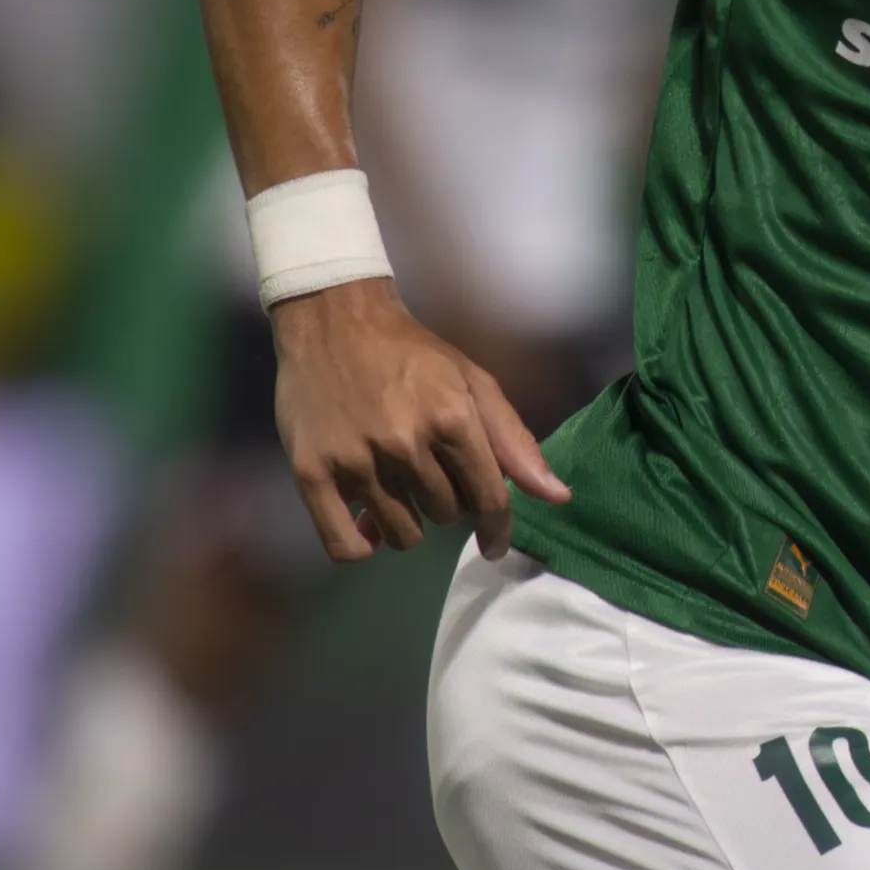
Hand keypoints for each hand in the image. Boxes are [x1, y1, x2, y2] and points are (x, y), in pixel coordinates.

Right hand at [268, 280, 569, 561]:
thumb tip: (558, 497)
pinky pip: (344, 543)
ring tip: (399, 491)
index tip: (494, 544)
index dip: (498, 528)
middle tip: (431, 476)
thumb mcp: (473, 382)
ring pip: (401, 533)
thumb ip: (514, 441)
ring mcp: (356, 461)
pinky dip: (362, 546)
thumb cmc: (412, 353)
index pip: (489, 498)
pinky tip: (368, 528)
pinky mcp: (312, 473)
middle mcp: (406, 444)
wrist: (335, 323)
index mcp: (452, 419)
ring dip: (408, 523)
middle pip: (445, 514)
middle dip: (448, 503)